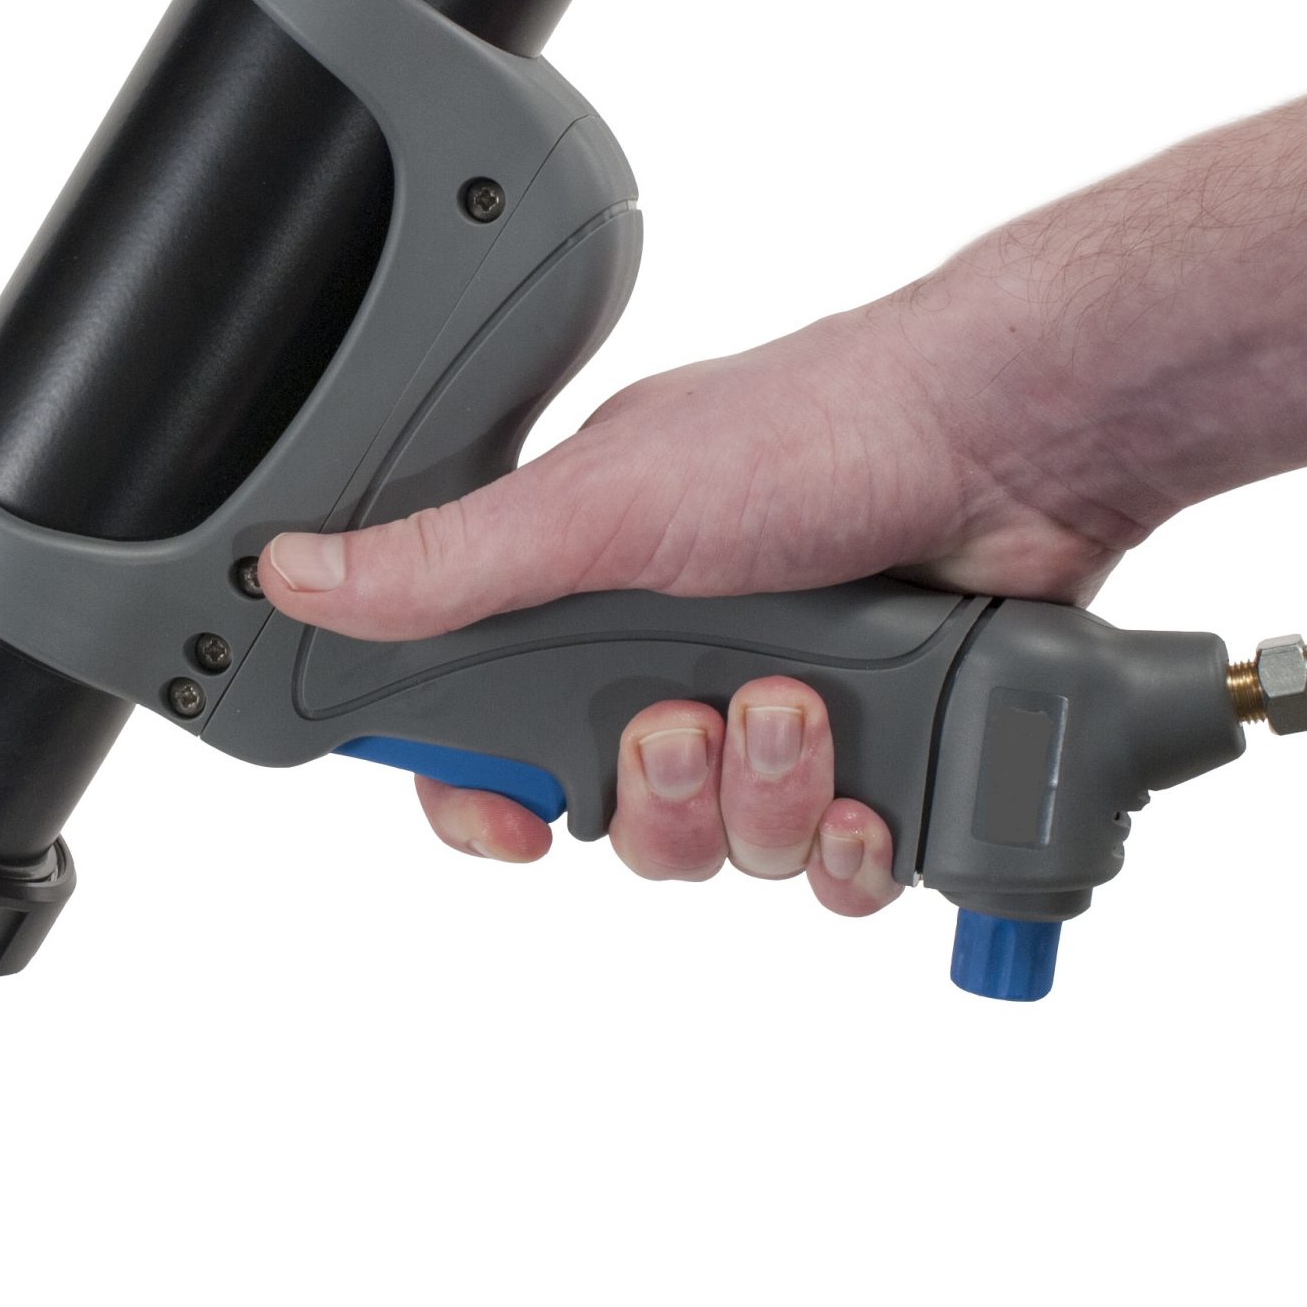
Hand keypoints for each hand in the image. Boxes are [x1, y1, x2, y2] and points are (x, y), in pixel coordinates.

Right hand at [260, 282, 1143, 899]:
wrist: (1014, 443)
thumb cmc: (815, 430)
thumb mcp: (601, 499)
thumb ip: (448, 561)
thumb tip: (292, 573)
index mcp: (595, 598)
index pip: (495, 736)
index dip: (489, 800)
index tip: (511, 823)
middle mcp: (688, 660)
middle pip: (620, 819)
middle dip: (658, 795)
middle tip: (691, 719)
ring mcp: (793, 715)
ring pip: (732, 854)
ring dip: (764, 800)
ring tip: (806, 705)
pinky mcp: (890, 760)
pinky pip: (839, 875)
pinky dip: (853, 847)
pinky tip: (873, 792)